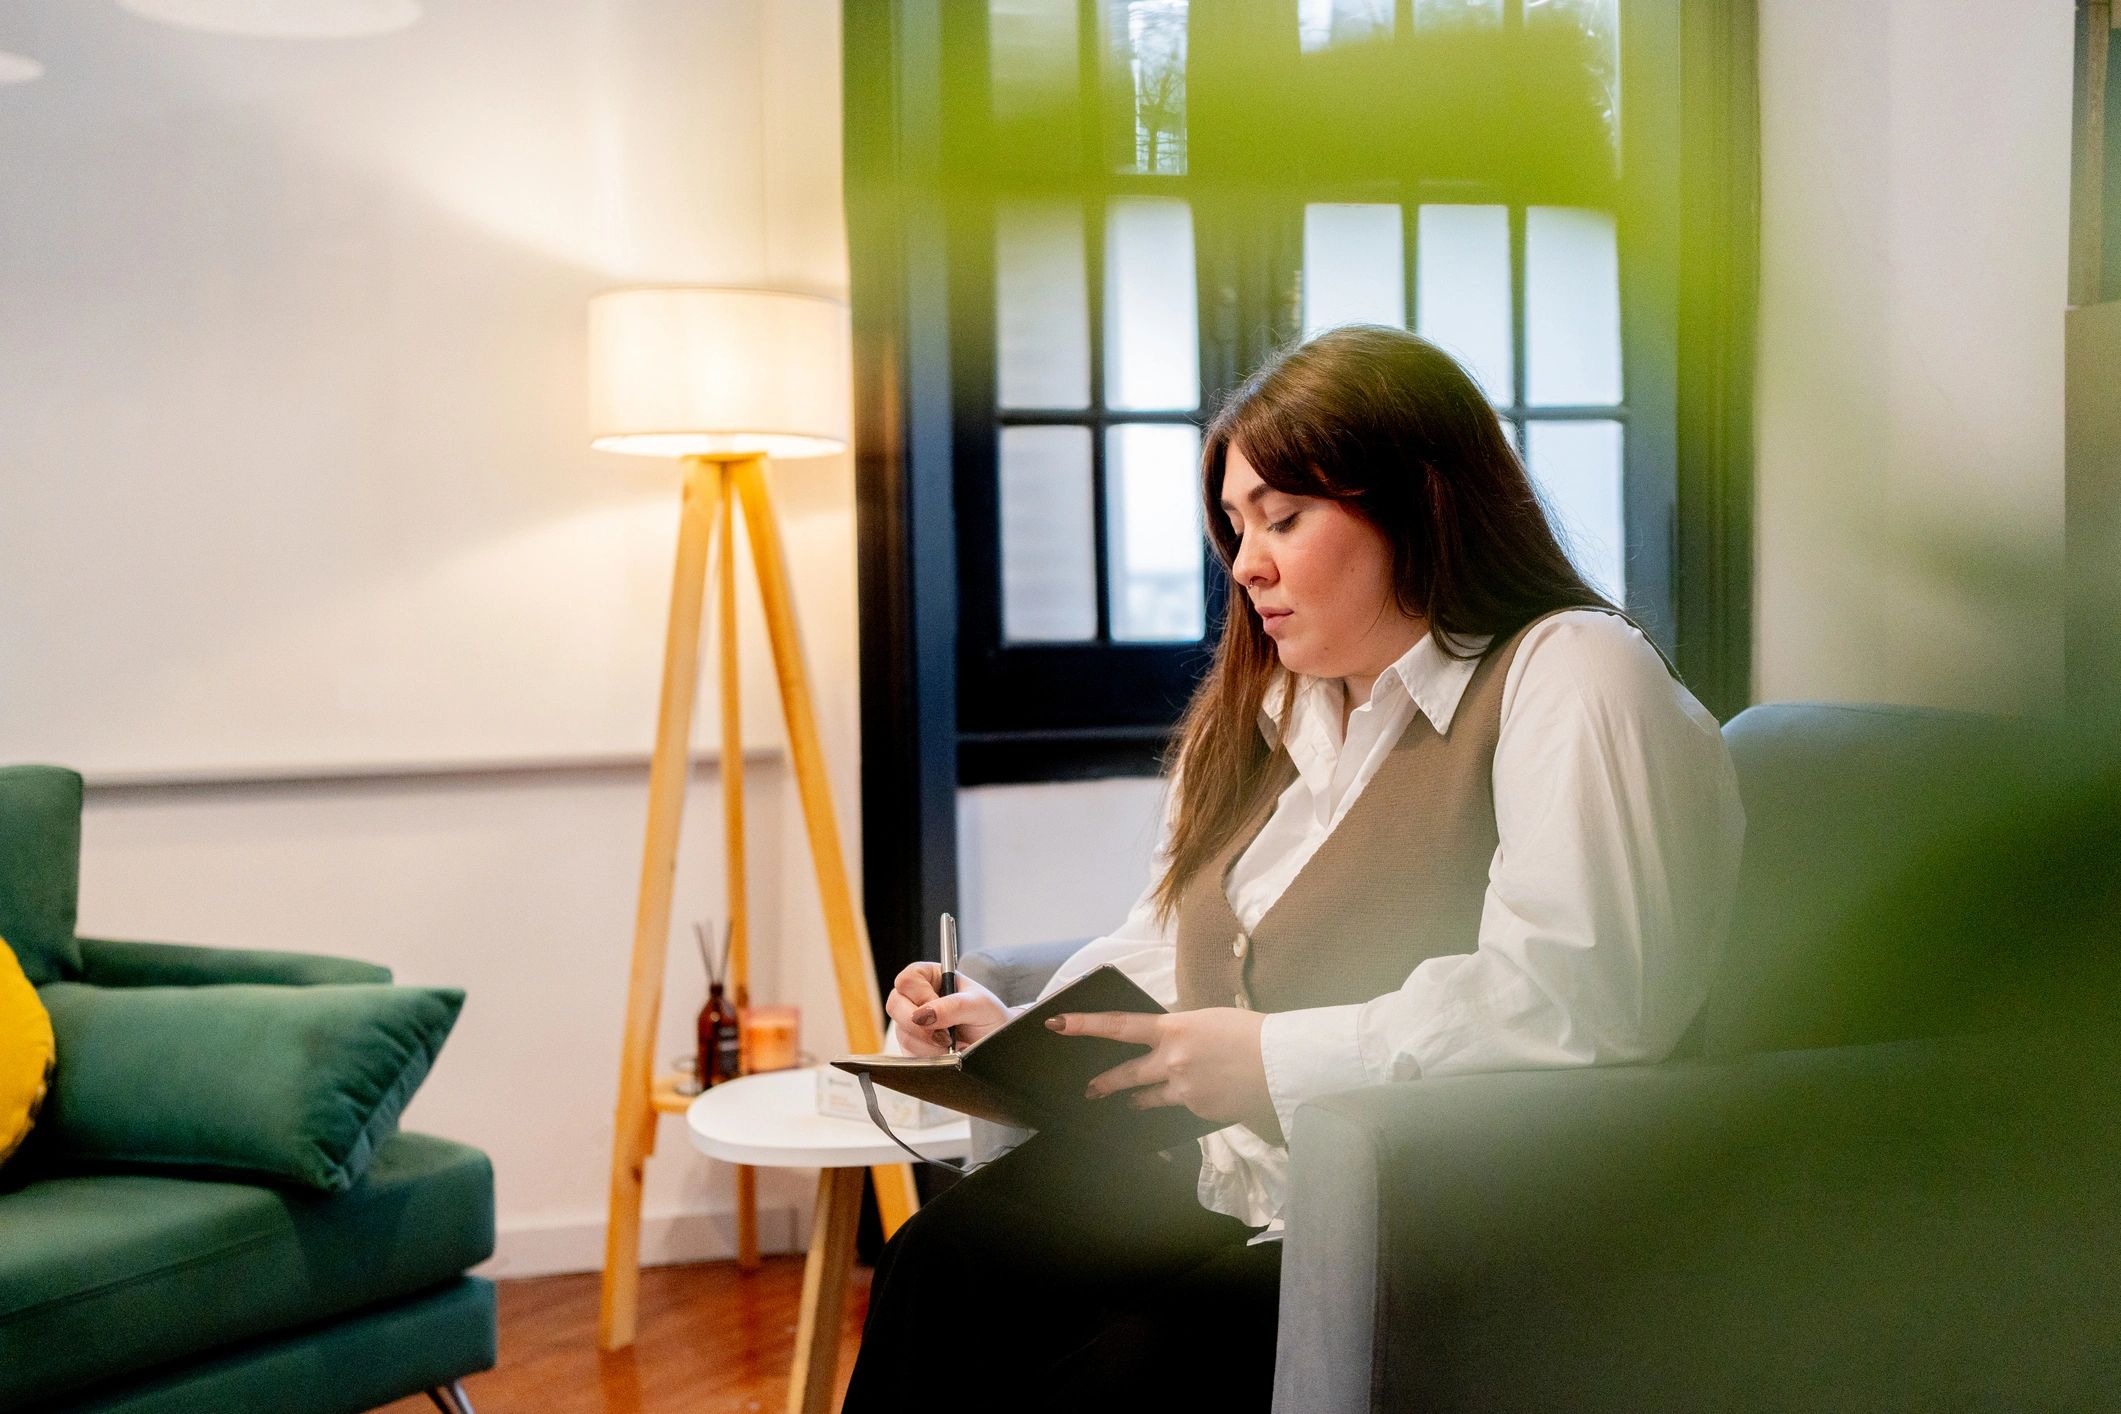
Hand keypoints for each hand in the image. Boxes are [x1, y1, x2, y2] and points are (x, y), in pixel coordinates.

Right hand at [886, 962, 1010, 1055]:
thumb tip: (922, 1015)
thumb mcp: (979, 1005)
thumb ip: (953, 1006)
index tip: (938, 1008)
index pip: (907, 979)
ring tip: (952, 1042)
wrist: (996, 1046)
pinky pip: (908, 1053)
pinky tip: (945, 1052)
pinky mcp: (912, 1046)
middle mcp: (916, 998)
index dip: (919, 995)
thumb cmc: (990, 1016)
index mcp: (930, 977)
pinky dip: (928, 1056)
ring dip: (928, 1042)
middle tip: (945, 1033)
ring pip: (902, 1032)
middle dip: (920, 1024)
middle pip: (895, 1005)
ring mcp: (912, 1023)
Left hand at [1052, 1007, 1282, 1141]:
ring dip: (1138, 1099)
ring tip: (1129, 1103)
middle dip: (1105, 1083)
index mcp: (1173, 1028)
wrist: (1282, 1062)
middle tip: (1090, 1089)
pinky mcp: (1198, 1110)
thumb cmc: (1251, 1032)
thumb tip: (1167, 1044)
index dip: (1085, 1025)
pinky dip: (1188, 1101)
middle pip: (1126, 1074)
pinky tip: (1207, 1094)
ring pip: (1149, 1097)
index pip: (1119, 1025)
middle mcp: (1171, 1060)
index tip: (1057, 1023)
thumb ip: (1180, 1032)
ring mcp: (1183, 1089)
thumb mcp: (1207, 1020)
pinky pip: (1182, 1107)